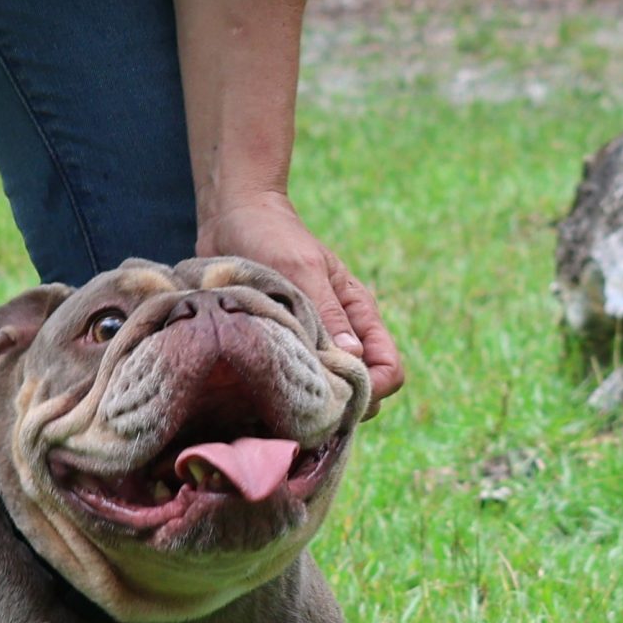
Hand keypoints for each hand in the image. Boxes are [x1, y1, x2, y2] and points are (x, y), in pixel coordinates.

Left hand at [198, 191, 404, 406]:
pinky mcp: (283, 348)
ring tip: (280, 391)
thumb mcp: (302, 269)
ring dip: (309, 397)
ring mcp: (312, 344)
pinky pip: (294, 382)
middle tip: (301, 399)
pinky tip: (260, 386)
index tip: (337, 394)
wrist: (234, 219)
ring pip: (327, 393)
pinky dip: (284, 388)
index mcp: (358, 315)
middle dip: (340, 402)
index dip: (373, 389)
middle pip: (361, 391)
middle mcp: (341, 335)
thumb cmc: (272, 236)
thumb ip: (328, 313)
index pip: (389, 369)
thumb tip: (353, 358)